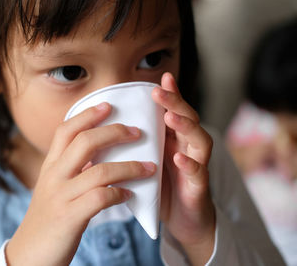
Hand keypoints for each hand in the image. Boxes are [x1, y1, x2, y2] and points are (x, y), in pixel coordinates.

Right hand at [6, 102, 155, 265]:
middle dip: (114, 132)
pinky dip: (120, 193)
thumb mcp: (53, 188)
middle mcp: (53, 176)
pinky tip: (130, 195)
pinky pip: (102, 198)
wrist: (29, 255)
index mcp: (50, 166)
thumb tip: (99, 154)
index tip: (108, 105)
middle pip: (84, 142)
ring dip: (130, 167)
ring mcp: (61, 196)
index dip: (87, 114)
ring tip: (149, 167)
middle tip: (137, 131)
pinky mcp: (70, 217)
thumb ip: (70, 169)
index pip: (66, 130)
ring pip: (100, 170)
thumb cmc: (48, 219)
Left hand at [152, 73, 214, 265]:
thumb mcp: (146, 163)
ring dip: (186, 127)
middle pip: (188, 119)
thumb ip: (134, 147)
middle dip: (175, 103)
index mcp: (173, 140)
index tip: (160, 78)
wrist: (183, 222)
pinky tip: (179, 158)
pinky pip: (198, 174)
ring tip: (170, 117)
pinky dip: (190, 165)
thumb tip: (102, 132)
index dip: (170, 95)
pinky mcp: (198, 188)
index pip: (173, 112)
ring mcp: (196, 166)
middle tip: (160, 91)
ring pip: (199, 141)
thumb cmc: (162, 189)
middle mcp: (187, 148)